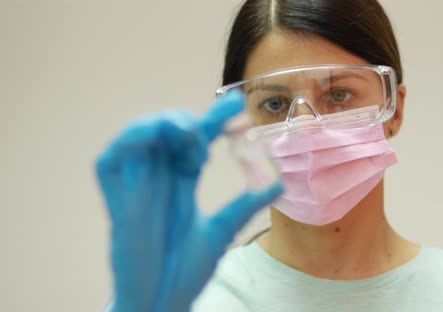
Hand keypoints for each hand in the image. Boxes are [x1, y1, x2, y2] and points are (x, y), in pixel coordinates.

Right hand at [95, 91, 282, 311]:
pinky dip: (131, 140)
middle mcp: (158, 178)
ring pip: (138, 136)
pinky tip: (158, 137)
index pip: (197, 140)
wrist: (161, 302)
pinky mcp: (116, 199)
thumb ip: (245, 205)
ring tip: (189, 135)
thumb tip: (278, 184)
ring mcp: (135, 186)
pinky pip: (110, 159)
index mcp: (180, 183)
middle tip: (207, 136)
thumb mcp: (222, 230)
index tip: (240, 104)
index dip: (214, 120)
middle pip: (167, 131)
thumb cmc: (182, 270)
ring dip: (164, 125)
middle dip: (189, 122)